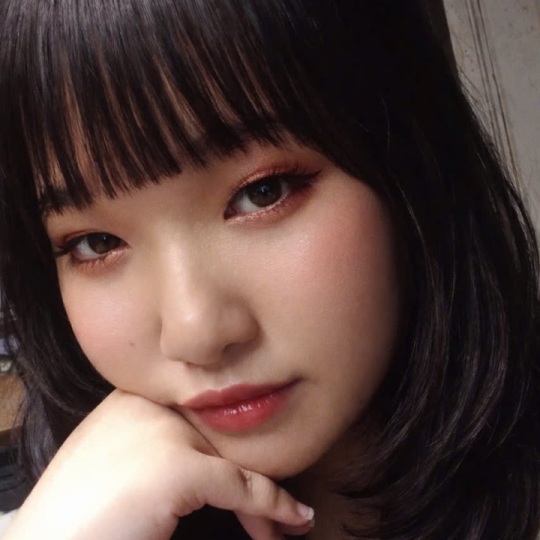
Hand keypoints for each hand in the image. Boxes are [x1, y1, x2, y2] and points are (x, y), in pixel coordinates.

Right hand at [4, 390, 313, 538]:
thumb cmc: (83, 513)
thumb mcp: (127, 462)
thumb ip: (163, 444)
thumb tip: (219, 462)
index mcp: (133, 398)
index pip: (200, 415)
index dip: (231, 448)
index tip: (253, 476)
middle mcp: (148, 405)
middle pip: (221, 434)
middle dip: (251, 471)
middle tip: (278, 506)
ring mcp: (162, 432)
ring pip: (235, 457)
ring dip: (266, 493)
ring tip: (287, 521)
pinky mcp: (176, 467)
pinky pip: (240, 486)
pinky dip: (270, 505)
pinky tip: (291, 519)